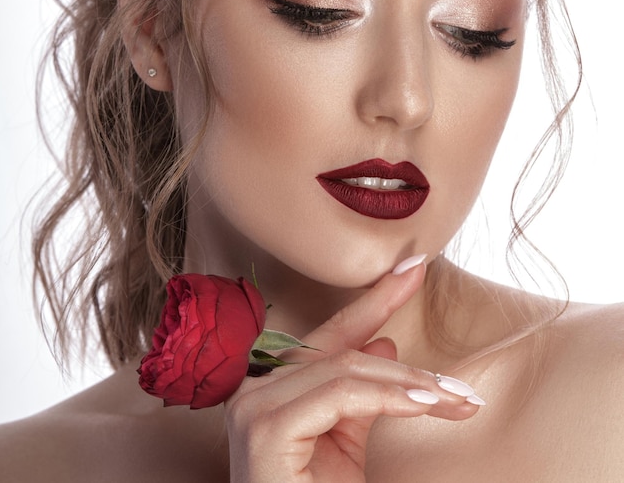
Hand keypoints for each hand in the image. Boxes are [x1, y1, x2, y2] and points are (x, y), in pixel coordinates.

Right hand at [225, 260, 480, 481]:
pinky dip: (387, 397)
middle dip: (409, 367)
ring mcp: (253, 405)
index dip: (375, 299)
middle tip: (461, 389)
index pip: (331, 334)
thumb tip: (385, 345)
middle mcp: (254, 386)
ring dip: (409, 384)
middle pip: (343, 352)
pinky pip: (340, 394)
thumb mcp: (346, 443)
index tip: (413, 269)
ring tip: (454, 401)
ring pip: (346, 369)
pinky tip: (425, 404)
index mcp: (274, 385)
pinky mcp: (263, 428)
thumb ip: (361, 395)